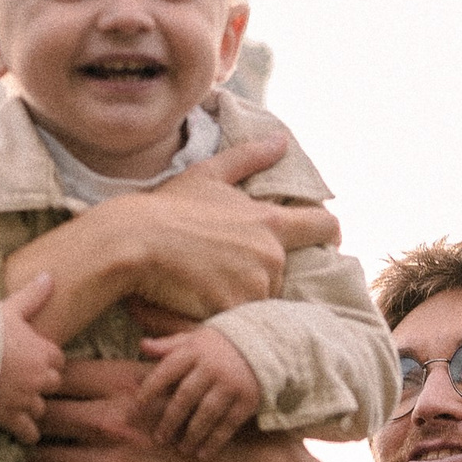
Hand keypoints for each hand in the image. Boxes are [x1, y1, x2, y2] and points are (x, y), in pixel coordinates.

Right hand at [0, 274, 63, 442]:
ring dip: (31, 407)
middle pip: (53, 385)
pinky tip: (20, 429)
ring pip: (41, 409)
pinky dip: (26, 433)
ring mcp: (25, 400)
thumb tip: (49, 276)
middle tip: (22, 380)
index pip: (58, 361)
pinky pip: (29, 433)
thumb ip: (32, 296)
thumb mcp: (8, 309)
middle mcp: (40, 378)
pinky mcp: (10, 417)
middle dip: (40, 384)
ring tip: (16, 402)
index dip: (44, 361)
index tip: (30, 360)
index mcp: (44, 352)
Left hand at [0, 361, 286, 461]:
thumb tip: (138, 309)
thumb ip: (163, 339)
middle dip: (13, 410)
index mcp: (129, 382)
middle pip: (44, 408)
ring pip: (44, 454)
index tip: (7, 371)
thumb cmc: (222, 422)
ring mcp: (111, 457)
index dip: (32, 371)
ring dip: (15, 454)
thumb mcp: (197, 373)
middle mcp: (113, 416)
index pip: (65, 371)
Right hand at [119, 138, 338, 320]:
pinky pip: (235, 322)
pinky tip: (195, 303)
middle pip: (281, 275)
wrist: (132, 240)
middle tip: (222, 270)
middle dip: (258, 276)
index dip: (328, 235)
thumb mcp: (208, 175)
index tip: (324, 242)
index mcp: (271, 222)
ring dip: (238, 299)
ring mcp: (254, 286)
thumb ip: (249, 158)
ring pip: (258, 301)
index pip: (323, 227)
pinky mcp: (232, 311)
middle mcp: (271, 255)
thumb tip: (281, 140)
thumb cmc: (167, 206)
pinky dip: (219, 316)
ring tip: (204, 286)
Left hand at [134, 325, 261, 458]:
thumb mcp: (193, 339)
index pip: (167, 371)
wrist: (264, 345)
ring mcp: (231, 384)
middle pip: (186, 396)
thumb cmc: (217, 346)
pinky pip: (228, 424)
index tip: (136, 407)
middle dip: (170, 419)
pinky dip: (215, 441)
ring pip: (207, 413)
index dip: (150, 389)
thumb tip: (142, 346)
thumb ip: (168, 345)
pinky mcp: (247, 400)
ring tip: (181, 449)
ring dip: (192, 434)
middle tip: (158, 438)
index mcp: (194, 351)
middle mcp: (212, 367)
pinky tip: (202, 454)